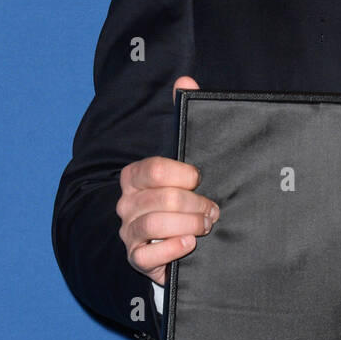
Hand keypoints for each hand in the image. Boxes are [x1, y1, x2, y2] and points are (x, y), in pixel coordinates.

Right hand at [116, 76, 218, 285]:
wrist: (178, 236)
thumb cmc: (183, 193)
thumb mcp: (186, 156)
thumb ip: (183, 115)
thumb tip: (185, 82)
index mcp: (135, 175)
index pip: (153, 169)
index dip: (183, 174)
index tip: (200, 178)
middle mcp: (126, 203)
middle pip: (160, 199)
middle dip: (194, 204)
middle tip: (214, 210)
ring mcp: (129, 231)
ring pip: (153, 226)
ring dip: (188, 226)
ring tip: (206, 226)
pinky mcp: (137, 258)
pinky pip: (146, 257)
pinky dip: (172, 250)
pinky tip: (190, 245)